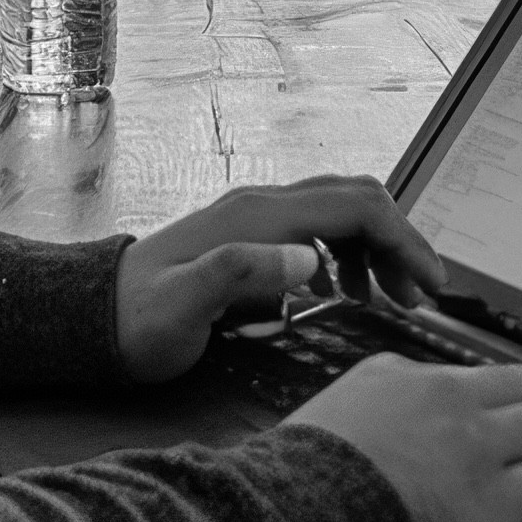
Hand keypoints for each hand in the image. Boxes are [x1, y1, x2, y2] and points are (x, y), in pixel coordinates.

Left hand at [111, 176, 437, 379]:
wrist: (92, 318)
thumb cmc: (138, 323)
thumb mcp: (184, 309)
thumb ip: (241, 275)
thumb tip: (307, 259)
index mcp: (260, 216)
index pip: (358, 206)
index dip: (405, 239)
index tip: (429, 286)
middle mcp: (262, 205)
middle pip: (356, 199)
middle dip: (399, 240)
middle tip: (418, 295)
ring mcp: (255, 217)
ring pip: (339, 211)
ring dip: (375, 249)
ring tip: (388, 299)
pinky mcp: (249, 235)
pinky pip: (317, 228)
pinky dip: (347, 253)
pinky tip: (342, 290)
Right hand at [287, 354, 521, 521]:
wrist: (290, 516)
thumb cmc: (296, 479)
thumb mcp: (334, 409)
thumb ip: (377, 401)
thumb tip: (396, 415)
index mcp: (407, 376)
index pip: (480, 376)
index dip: (511, 400)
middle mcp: (449, 399)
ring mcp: (475, 445)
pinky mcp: (492, 498)